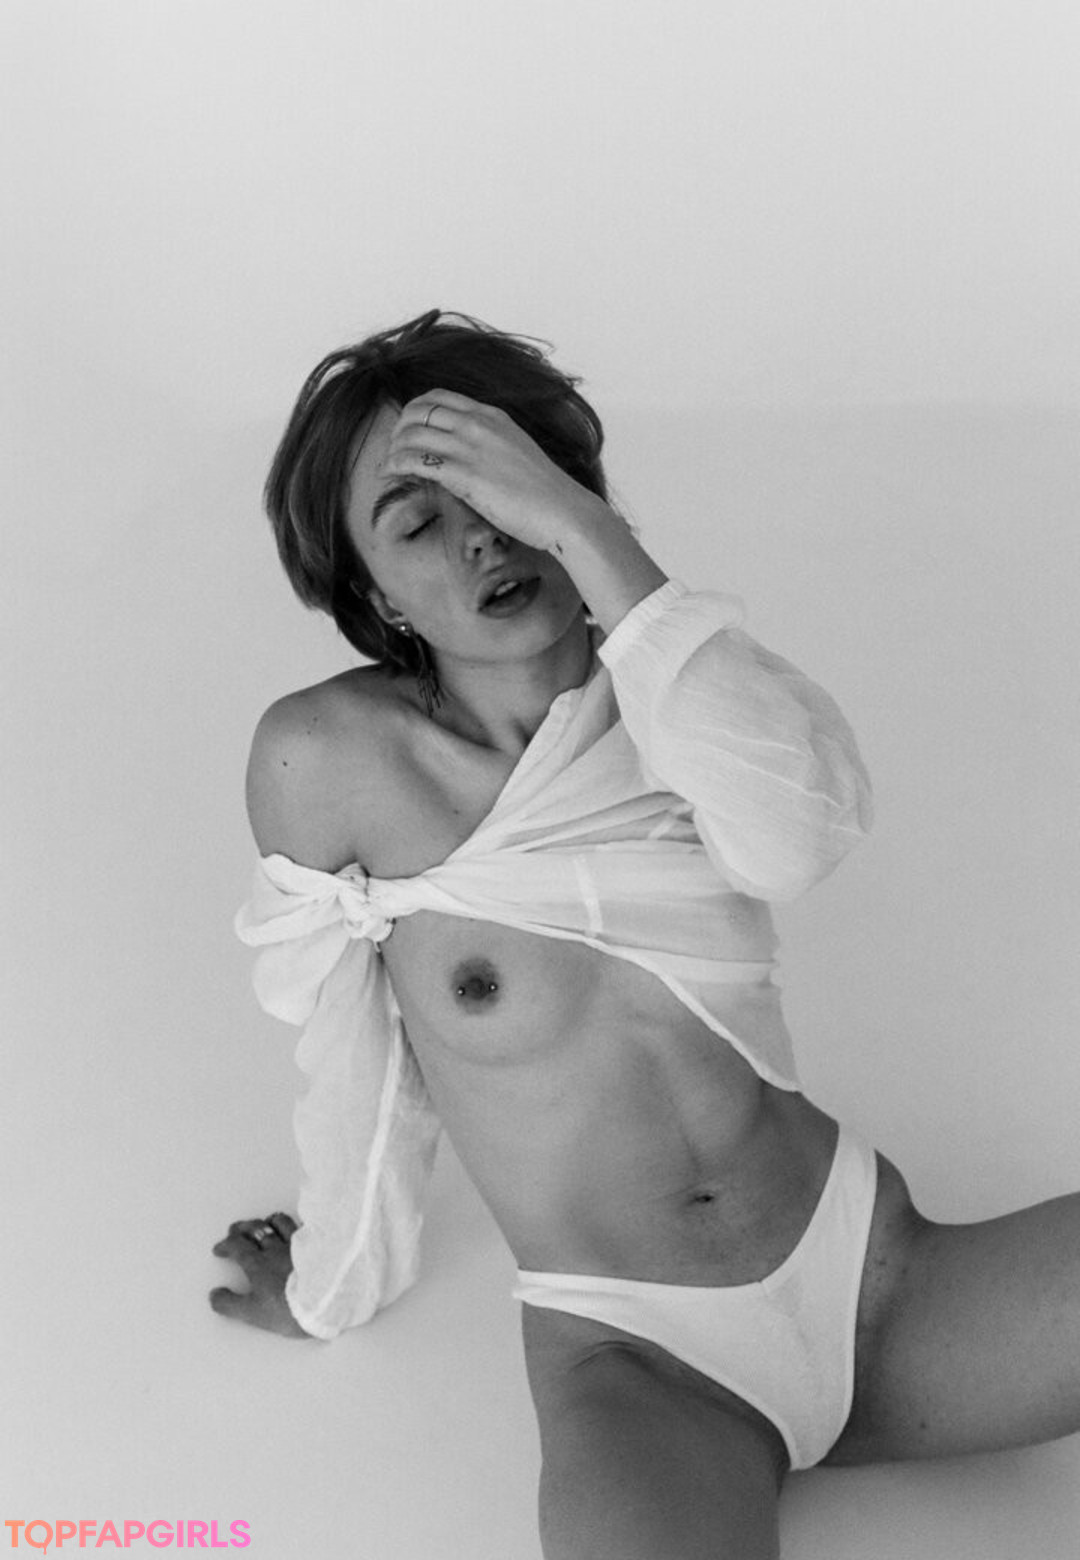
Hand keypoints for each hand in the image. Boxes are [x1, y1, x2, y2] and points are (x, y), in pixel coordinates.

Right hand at [209, 1212, 313, 1338]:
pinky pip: (303, 1226)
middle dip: (242, 1228)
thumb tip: (214, 1294)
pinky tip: (296, 1226)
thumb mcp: (252, 1313)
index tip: (219, 1248)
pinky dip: (295, 1223)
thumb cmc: (288, 1309)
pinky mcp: (316, 1245)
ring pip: (280, 1223)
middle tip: (235, 1229)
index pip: (237, 1247)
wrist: (325, 1302)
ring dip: (268, 1221)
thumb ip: (229, 1304)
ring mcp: (297, 1244)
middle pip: (256, 1230)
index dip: (226, 1245)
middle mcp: (276, 1248)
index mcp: (258, 1263)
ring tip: (265, 1222)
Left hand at [384, 389, 609, 552]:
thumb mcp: (516, 451)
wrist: (562, 511)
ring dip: (394, 448)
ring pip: (413, 434)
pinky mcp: (465, 475)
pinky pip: (417, 460)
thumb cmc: (544, 491)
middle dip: (399, 428)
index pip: (439, 397)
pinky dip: (396, 464)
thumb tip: (467, 454)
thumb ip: (490, 444)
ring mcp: (471, 447)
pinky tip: (391, 474)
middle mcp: (478, 424)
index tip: (408, 429)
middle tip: (394, 449)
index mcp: (491, 415)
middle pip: (419, 410)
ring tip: (389, 465)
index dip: (415, 411)